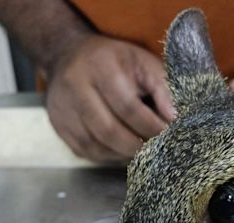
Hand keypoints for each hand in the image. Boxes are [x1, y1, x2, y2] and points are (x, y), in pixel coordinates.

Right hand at [46, 35, 175, 161]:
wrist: (69, 54)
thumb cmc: (116, 61)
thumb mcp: (143, 63)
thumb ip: (162, 88)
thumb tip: (175, 118)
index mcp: (100, 67)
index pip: (128, 107)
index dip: (151, 127)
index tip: (169, 136)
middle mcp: (75, 88)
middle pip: (109, 131)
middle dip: (138, 146)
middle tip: (158, 151)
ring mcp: (62, 109)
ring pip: (96, 146)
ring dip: (124, 154)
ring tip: (144, 151)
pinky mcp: (58, 126)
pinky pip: (86, 151)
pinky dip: (109, 156)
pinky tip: (124, 150)